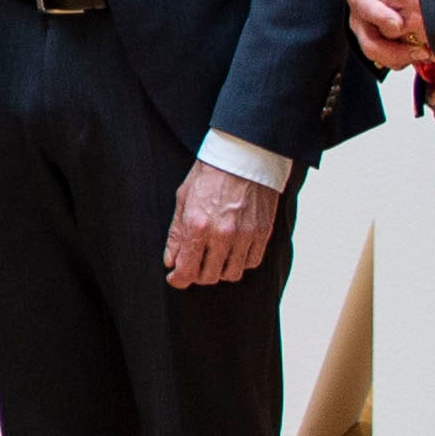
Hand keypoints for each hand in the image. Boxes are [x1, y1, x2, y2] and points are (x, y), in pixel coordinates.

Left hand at [166, 162, 279, 290]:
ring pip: (232, 273)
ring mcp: (246, 235)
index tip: (176, 278)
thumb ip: (176, 234)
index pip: (187, 269)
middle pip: (209, 276)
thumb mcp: (183, 200)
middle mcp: (223, 234)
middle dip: (197, 275)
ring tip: (213, 258)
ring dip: (220, 270)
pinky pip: (251, 262)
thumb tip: (171, 261)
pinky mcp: (263, 232)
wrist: (243, 156)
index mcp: (198, 225)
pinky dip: (240, 262)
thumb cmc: (209, 174)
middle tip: (194, 265)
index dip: (179, 279)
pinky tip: (232, 252)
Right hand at [347, 0, 430, 72]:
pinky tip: (422, 55)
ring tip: (424, 54)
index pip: (364, 8)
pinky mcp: (377, 45)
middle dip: (395, 50)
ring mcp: (366, 34)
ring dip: (401, 58)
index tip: (400, 25)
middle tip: (420, 50)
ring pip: (377, 55)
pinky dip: (404, 60)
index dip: (381, 17)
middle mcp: (359, 19)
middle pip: (369, 42)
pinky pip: (386, 60)